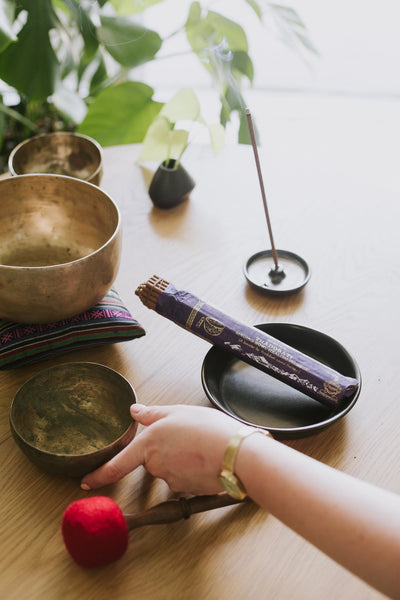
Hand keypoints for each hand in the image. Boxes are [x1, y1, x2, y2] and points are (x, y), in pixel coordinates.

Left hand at [81, 404, 240, 493]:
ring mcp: (171, 480)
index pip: (117, 465)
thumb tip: (134, 411)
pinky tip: (206, 459)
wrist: (236, 454)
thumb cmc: (208, 429)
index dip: (99, 475)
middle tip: (188, 437)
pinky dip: (192, 470)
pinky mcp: (186, 490)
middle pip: (151, 461)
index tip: (86, 482)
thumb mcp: (178, 411)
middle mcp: (155, 465)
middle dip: (164, 452)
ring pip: (170, 470)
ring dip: (180, 460)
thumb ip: (153, 413)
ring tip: (201, 445)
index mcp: (148, 443)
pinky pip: (184, 480)